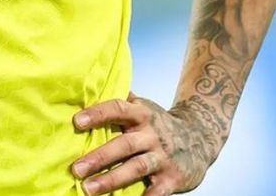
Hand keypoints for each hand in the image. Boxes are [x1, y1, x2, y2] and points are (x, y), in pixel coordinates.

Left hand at [71, 93, 213, 195]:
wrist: (200, 136)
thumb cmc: (158, 122)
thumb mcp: (143, 106)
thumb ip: (120, 101)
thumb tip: (88, 89)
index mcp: (141, 113)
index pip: (117, 108)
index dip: (98, 114)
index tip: (76, 121)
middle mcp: (151, 134)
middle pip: (123, 144)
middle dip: (99, 157)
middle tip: (76, 168)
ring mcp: (162, 156)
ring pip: (135, 168)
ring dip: (111, 179)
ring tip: (88, 189)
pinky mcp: (173, 178)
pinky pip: (157, 191)